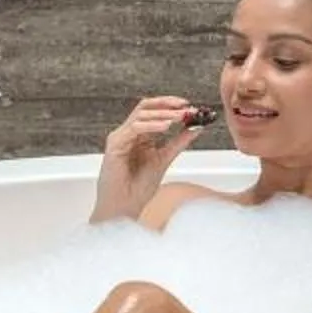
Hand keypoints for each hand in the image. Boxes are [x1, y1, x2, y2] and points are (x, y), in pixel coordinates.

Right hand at [92, 96, 202, 223]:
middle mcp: (130, 133)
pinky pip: (134, 128)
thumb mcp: (165, 159)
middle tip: (188, 109)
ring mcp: (121, 137)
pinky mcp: (115, 144)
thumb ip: (178, 142)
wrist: (124, 207)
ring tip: (181, 116)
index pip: (155, 111)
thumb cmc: (138, 188)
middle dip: (169, 106)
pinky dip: (151, 125)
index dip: (172, 106)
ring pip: (141, 114)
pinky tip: (166, 126)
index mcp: (140, 136)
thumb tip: (196, 127)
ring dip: (163, 113)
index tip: (192, 108)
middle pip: (147, 107)